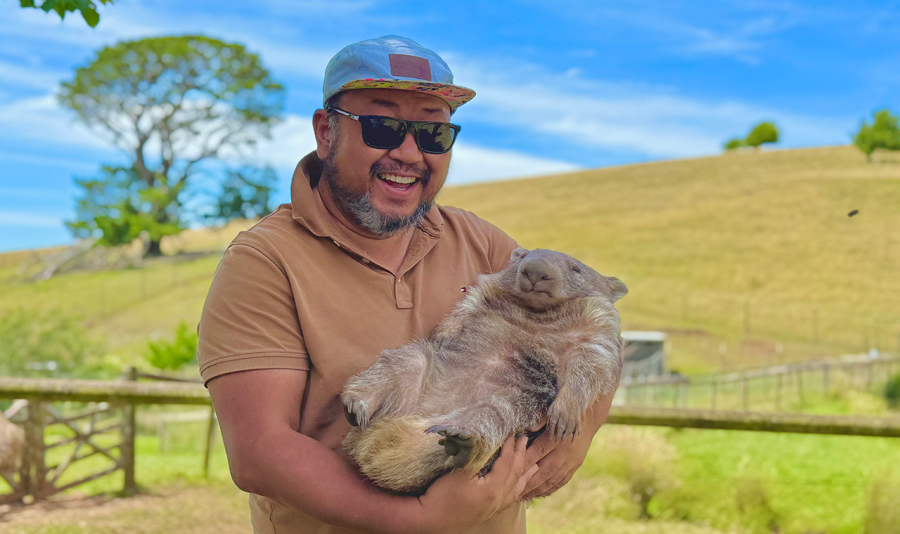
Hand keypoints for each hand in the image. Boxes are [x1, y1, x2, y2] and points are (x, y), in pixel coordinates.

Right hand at [415, 435, 537, 532]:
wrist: (429, 520)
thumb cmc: (441, 495)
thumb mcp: (459, 472)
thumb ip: (476, 456)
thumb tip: (487, 441)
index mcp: (493, 489)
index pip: (507, 463)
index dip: (510, 446)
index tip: (513, 432)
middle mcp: (497, 500)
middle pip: (515, 474)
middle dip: (521, 456)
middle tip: (525, 439)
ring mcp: (493, 508)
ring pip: (515, 489)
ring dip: (524, 474)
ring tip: (534, 465)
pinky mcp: (487, 512)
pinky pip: (509, 499)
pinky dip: (517, 489)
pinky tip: (518, 486)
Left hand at [520, 394, 613, 500]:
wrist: (589, 415)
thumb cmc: (565, 409)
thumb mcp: (553, 410)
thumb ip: (540, 419)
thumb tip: (528, 428)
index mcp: (558, 436)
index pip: (538, 451)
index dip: (524, 461)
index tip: (511, 470)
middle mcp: (565, 451)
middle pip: (544, 470)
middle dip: (528, 482)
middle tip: (513, 490)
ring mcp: (572, 460)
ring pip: (553, 479)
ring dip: (538, 489)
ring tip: (524, 496)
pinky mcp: (576, 465)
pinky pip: (562, 480)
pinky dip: (551, 488)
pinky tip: (540, 493)